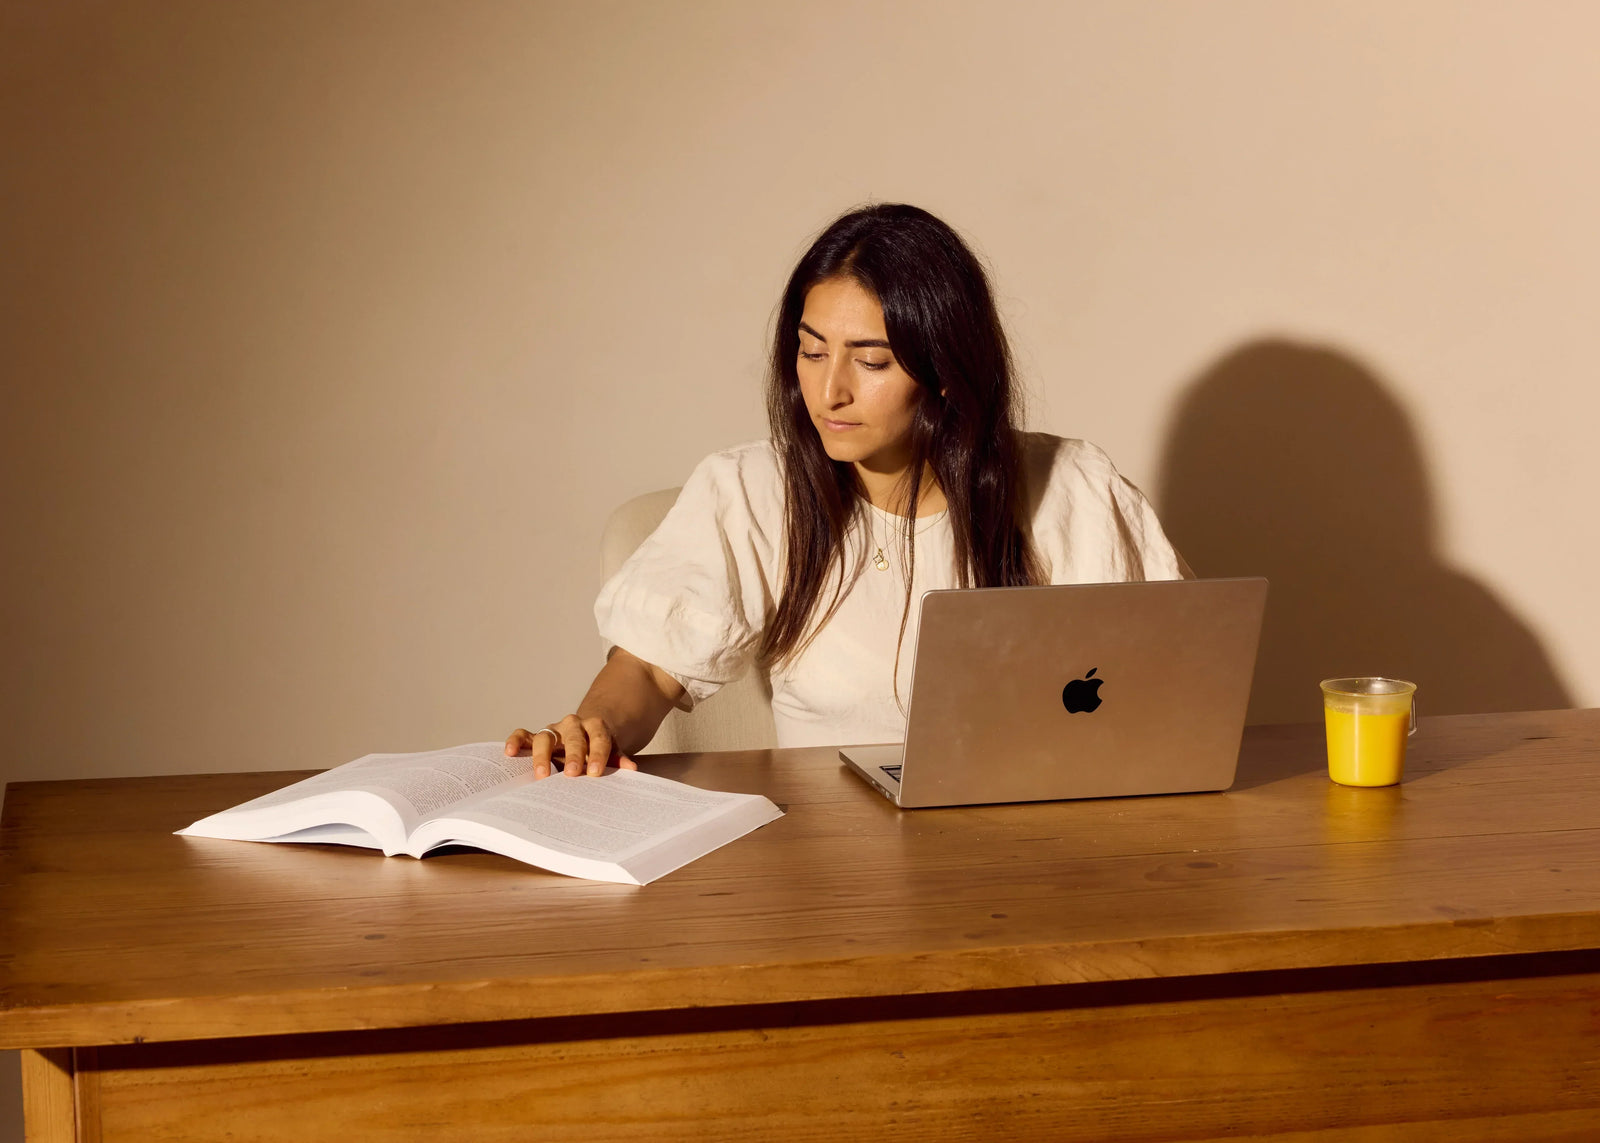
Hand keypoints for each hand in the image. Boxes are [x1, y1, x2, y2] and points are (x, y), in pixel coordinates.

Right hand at [504, 716, 638, 777]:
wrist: (588, 733)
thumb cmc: (599, 747)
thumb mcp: (613, 751)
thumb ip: (618, 759)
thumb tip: (631, 770)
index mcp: (596, 727)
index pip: (599, 738)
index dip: (598, 754)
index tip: (596, 772)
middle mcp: (573, 725)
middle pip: (573, 737)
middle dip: (573, 755)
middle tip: (572, 774)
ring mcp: (554, 730)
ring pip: (545, 737)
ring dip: (543, 756)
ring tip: (542, 775)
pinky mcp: (537, 736)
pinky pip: (524, 735)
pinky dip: (516, 740)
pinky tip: (509, 752)